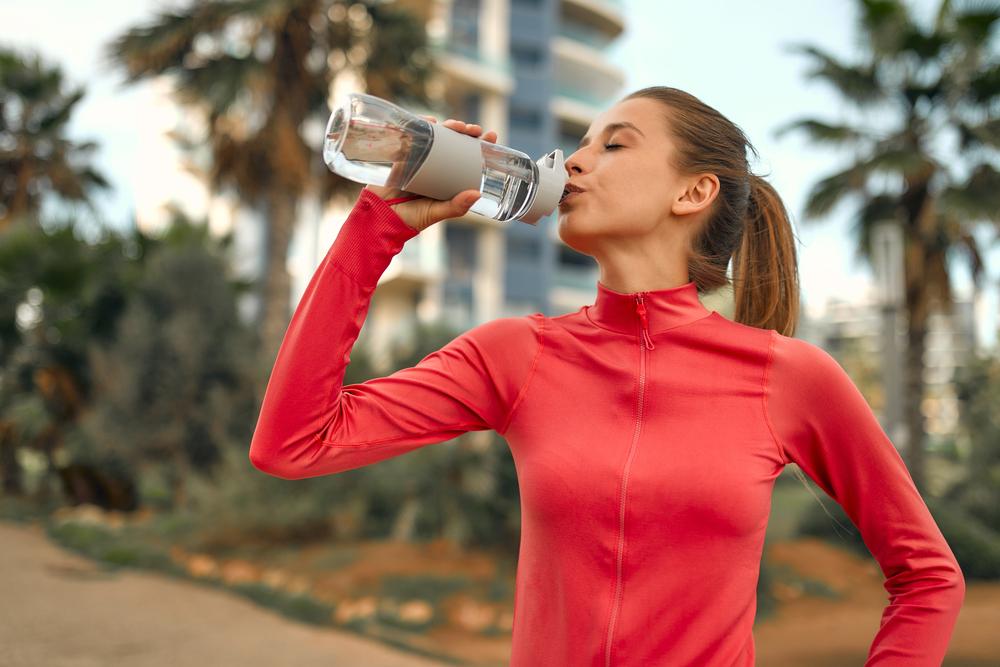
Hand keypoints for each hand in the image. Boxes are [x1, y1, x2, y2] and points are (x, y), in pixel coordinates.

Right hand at [364, 116, 497, 232]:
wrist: (381, 217)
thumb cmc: (411, 218)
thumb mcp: (437, 212)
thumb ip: (456, 206)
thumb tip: (477, 193)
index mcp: (448, 179)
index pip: (468, 158)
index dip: (480, 145)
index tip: (491, 136)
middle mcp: (436, 167)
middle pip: (454, 143)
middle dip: (465, 132)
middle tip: (473, 129)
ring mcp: (420, 159)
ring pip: (438, 137)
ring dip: (448, 126)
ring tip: (456, 125)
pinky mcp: (404, 155)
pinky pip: (414, 136)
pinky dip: (423, 125)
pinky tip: (431, 121)